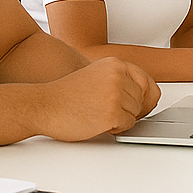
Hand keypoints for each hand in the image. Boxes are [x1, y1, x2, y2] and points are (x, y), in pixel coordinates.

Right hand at [34, 57, 159, 140]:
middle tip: (108, 111)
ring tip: (98, 114)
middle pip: (141, 100)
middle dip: (129, 109)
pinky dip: (116, 128)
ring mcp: (116, 93)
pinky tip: (98, 122)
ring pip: (135, 114)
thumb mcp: (96, 75)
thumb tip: (145, 94)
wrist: (44, 105)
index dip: (144, 98)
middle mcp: (118, 75)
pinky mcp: (113, 112)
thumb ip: (119, 79)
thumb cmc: (66, 94)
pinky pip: (128, 126)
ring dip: (121, 119)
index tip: (139, 105)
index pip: (147, 82)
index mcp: (115, 64)